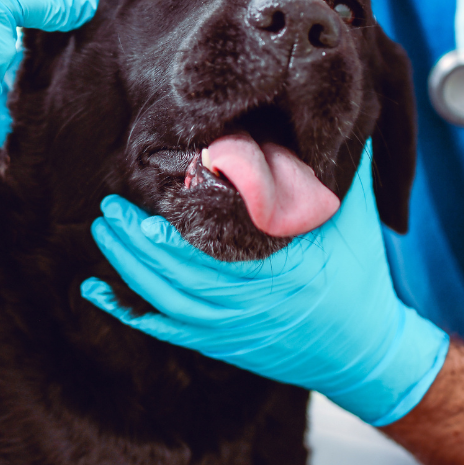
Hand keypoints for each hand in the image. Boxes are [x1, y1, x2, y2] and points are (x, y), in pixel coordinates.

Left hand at [84, 150, 448, 425]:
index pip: (219, 241)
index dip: (179, 221)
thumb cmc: (359, 278)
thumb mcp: (353, 218)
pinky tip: (97, 291)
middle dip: (137, 238)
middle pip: (178, 270)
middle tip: (110, 204)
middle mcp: (251, 302)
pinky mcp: (221, 343)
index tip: (155, 190)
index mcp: (282, 266)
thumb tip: (329, 112)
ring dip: (128, 264)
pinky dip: (128, 310)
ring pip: (165, 298)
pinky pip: (165, 328)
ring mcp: (232, 327)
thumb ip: (339, 168)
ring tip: (104, 229)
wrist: (366, 352)